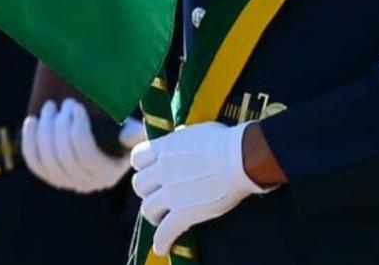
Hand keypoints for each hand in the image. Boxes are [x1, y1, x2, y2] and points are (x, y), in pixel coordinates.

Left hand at [21, 99, 135, 193]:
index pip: (87, 155)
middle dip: (60, 125)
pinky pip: (35, 162)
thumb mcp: (131, 132)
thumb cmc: (119, 132)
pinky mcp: (50, 176)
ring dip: (45, 129)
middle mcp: (86, 184)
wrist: (102, 140)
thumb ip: (133, 134)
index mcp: (107, 174)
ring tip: (50, 107)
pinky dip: (30, 142)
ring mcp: (66, 182)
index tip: (75, 106)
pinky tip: (31, 121)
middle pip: (65, 157)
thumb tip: (129, 137)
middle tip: (64, 103)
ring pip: (48, 159)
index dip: (77, 130)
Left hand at [130, 122, 267, 255]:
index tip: (150, 171)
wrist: (241, 159)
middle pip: (139, 184)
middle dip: (147, 190)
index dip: (143, 166)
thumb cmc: (225, 141)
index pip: (137, 158)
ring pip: (147, 208)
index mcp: (165, 148)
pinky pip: (164, 231)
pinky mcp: (183, 213)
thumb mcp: (195, 132)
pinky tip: (161, 247)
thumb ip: (182, 138)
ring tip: (161, 218)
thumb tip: (179, 137)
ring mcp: (171, 193)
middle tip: (158, 194)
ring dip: (152, 214)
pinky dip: (161, 241)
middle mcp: (162, 170)